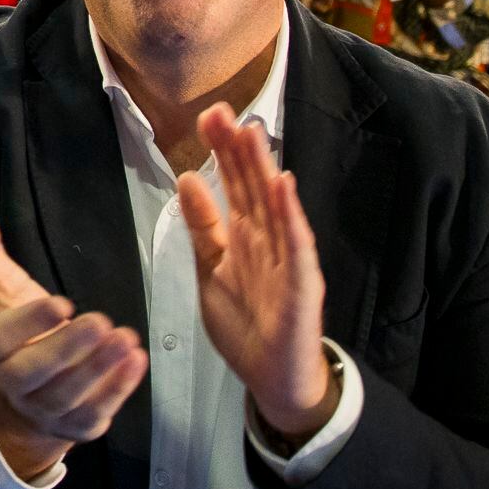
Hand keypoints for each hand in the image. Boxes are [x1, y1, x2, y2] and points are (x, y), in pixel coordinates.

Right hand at [0, 209, 146, 486]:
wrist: (24, 403)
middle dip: (69, 348)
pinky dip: (118, 390)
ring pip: (68, 395)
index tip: (62, 302)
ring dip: (99, 369)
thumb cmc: (22, 337)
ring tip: (127, 340)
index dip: (31, 322)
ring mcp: (45, 409)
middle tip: (102, 322)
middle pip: (36, 371)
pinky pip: (95, 412)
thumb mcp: (5, 295)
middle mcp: (15, 383)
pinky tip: (137, 362)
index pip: (4, 336)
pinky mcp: (76, 426)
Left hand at [174, 107, 336, 444]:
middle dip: (238, 150)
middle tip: (221, 110)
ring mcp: (288, 261)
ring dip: (264, 169)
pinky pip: (297, 245)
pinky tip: (285, 186)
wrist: (272, 377)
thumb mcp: (212, 269)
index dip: (222, 151)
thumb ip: (203, 226)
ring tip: (252, 133)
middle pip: (254, 187)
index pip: (234, 185)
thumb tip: (187, 178)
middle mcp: (270, 241)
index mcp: (247, 236)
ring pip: (275, 207)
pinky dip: (292, 216)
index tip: (207, 116)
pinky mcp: (302, 285)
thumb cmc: (247, 323)